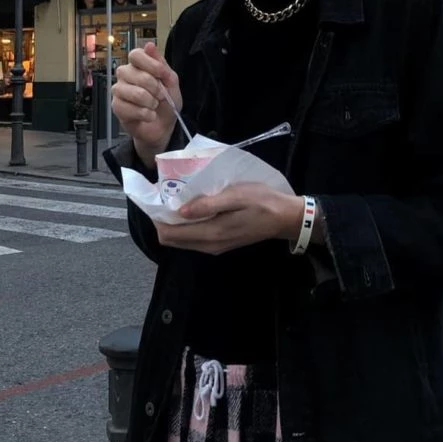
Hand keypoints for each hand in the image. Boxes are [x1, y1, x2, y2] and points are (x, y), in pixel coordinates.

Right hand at [112, 42, 180, 164]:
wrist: (164, 126)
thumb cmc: (167, 102)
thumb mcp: (171, 82)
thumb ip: (161, 64)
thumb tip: (149, 45)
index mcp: (139, 65)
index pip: (136, 55)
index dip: (151, 64)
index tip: (163, 75)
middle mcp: (125, 75)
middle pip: (133, 73)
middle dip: (154, 87)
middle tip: (162, 96)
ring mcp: (119, 91)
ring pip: (132, 92)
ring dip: (150, 102)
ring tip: (154, 106)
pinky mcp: (116, 107)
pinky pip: (128, 108)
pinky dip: (144, 114)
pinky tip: (149, 115)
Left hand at [153, 184, 303, 254]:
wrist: (286, 217)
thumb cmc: (263, 202)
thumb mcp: (237, 196)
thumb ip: (208, 204)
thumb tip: (180, 211)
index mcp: (212, 233)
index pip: (170, 234)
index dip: (157, 217)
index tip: (156, 197)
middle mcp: (209, 245)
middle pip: (172, 239)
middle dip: (163, 219)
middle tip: (165, 195)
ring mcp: (215, 246)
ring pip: (182, 239)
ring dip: (174, 222)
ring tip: (177, 198)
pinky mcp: (220, 242)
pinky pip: (194, 237)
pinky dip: (186, 224)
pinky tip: (192, 207)